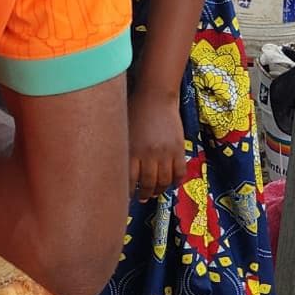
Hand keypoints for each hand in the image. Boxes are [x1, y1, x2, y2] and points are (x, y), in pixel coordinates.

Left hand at [128, 79, 188, 200]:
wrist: (155, 97)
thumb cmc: (133, 113)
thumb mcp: (121, 132)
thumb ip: (121, 151)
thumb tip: (115, 171)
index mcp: (132, 151)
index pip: (129, 181)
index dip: (127, 192)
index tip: (125, 198)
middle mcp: (149, 154)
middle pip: (148, 184)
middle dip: (144, 194)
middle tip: (142, 197)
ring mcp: (165, 152)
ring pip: (164, 181)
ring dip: (159, 190)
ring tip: (155, 192)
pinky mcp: (179, 149)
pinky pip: (180, 172)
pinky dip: (176, 181)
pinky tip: (170, 183)